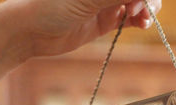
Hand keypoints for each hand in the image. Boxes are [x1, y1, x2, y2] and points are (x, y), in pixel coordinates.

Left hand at [20, 0, 162, 57]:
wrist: (30, 31)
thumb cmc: (50, 5)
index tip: (142, 0)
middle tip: (139, 11)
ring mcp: (104, 0)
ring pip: (136, 1)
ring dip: (146, 9)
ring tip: (143, 20)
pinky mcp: (104, 19)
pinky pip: (129, 17)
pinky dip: (140, 20)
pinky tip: (142, 24)